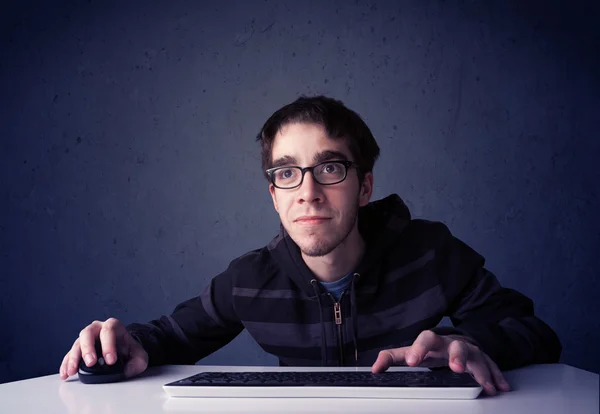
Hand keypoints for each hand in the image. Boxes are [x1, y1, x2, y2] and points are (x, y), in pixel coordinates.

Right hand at [59, 318, 147, 379]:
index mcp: (113, 326)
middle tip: (91, 362)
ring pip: (76, 344)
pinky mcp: (79, 350)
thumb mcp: (140, 355)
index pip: (109, 331)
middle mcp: (97, 329)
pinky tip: (65, 374)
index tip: (111, 361)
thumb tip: (127, 370)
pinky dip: (66, 364)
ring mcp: (86, 339)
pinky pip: (69, 355)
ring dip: (73, 357)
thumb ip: (137, 361)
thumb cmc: (130, 351)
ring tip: (73, 371)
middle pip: (88, 333)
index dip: (108, 345)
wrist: (124, 351)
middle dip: (88, 348)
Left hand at [371, 330, 510, 395]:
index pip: (425, 339)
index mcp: (433, 342)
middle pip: (456, 346)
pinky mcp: (483, 360)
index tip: (412, 360)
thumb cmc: (432, 349)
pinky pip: (492, 367)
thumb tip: (374, 369)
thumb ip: (392, 358)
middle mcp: (453, 344)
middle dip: (457, 356)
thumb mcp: (412, 352)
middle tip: (456, 368)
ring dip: (481, 370)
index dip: (418, 348)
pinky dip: (495, 377)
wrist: (456, 341)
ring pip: (477, 356)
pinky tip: (498, 387)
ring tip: (485, 385)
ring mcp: (470, 351)